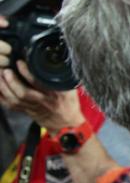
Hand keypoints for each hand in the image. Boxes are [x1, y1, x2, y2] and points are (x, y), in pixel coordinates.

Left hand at [0, 16, 83, 131]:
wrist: (66, 123)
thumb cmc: (68, 103)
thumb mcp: (70, 87)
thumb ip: (63, 76)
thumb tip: (57, 58)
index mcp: (56, 94)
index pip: (40, 83)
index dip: (27, 73)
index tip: (20, 62)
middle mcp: (43, 101)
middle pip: (23, 93)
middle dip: (12, 81)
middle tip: (5, 70)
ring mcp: (33, 107)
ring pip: (14, 99)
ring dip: (4, 87)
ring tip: (0, 75)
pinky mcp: (25, 111)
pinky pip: (10, 105)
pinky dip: (1, 96)